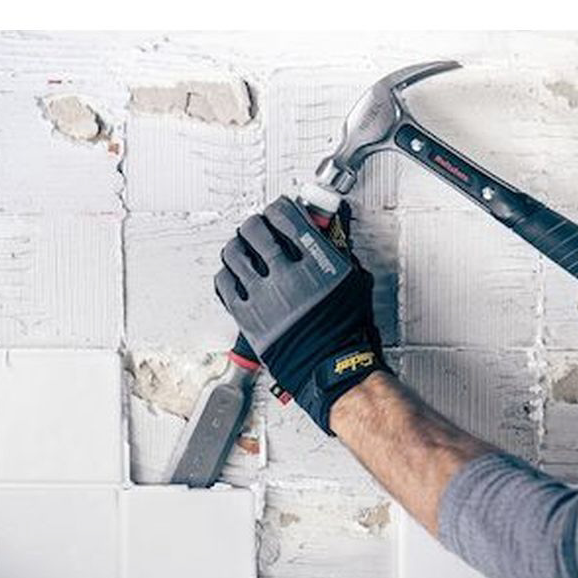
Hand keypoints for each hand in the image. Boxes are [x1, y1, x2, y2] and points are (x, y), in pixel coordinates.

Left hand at [214, 195, 385, 434]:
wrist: (332, 369)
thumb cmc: (345, 332)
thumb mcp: (353, 282)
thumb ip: (335, 252)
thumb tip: (323, 232)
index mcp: (317, 263)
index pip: (286, 217)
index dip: (279, 208)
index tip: (277, 210)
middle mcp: (288, 277)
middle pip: (256, 231)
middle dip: (255, 224)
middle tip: (257, 227)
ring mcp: (265, 298)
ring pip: (234, 254)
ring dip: (237, 246)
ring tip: (242, 247)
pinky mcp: (248, 318)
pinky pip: (224, 285)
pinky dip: (226, 274)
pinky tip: (233, 274)